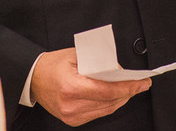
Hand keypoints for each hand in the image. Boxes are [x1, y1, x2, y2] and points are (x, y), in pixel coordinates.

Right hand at [30, 48, 150, 126]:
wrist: (33, 78)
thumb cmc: (53, 64)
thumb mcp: (76, 55)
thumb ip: (98, 61)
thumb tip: (118, 69)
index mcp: (71, 87)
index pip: (108, 91)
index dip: (128, 88)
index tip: (142, 83)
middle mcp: (71, 105)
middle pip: (109, 102)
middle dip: (129, 92)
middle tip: (141, 84)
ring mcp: (72, 115)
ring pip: (106, 109)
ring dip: (121, 99)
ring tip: (131, 89)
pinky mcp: (73, 120)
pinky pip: (98, 113)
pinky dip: (109, 105)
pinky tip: (116, 96)